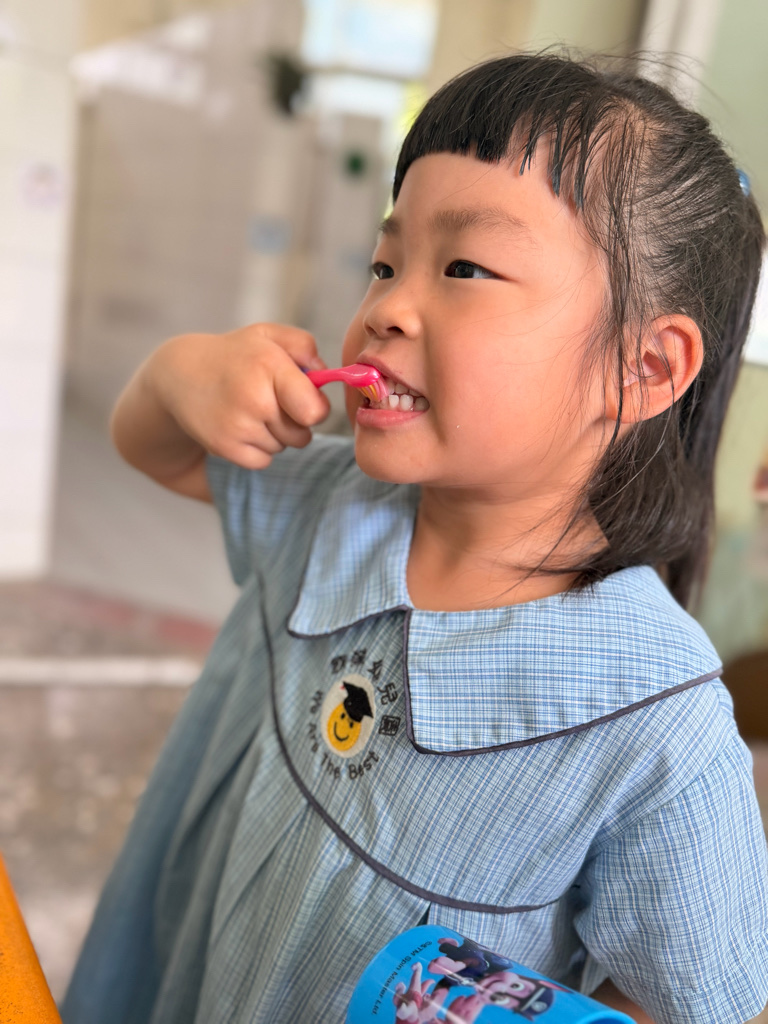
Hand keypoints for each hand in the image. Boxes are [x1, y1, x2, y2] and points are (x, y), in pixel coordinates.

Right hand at [150, 323, 330, 470]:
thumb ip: (304, 346)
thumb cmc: (236, 355)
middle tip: (271, 402)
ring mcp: (238, 425)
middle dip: (294, 422)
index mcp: (269, 365)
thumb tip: (324, 376)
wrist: (180, 375)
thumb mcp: (268, 335)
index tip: (303, 398)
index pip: (314, 411)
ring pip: (282, 447)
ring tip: (250, 410)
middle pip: (302, 434)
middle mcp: (254, 398)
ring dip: (274, 434)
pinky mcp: (224, 447)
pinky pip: (262, 461)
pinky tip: (240, 426)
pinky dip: (256, 450)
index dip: (315, 408)